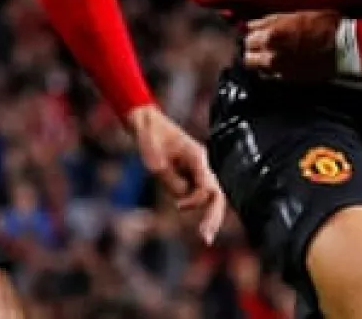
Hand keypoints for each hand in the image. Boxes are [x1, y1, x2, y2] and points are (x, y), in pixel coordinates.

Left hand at [125, 105, 226, 243]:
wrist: (145, 122)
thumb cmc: (150, 134)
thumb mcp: (153, 158)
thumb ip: (168, 179)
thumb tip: (180, 199)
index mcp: (197, 156)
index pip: (207, 185)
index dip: (197, 201)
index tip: (179, 207)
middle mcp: (201, 165)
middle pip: (216, 196)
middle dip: (213, 218)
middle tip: (206, 240)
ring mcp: (196, 171)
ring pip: (200, 197)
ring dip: (191, 204)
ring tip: (184, 202)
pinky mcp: (189, 177)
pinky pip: (189, 193)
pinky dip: (185, 200)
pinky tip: (170, 178)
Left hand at [243, 10, 342, 81]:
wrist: (344, 47)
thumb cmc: (323, 25)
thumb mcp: (295, 15)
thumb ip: (270, 21)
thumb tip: (252, 25)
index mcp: (270, 35)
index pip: (247, 38)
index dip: (251, 35)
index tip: (254, 33)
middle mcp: (271, 55)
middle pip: (247, 56)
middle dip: (251, 50)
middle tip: (259, 44)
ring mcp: (279, 70)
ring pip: (257, 68)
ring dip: (260, 61)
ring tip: (270, 54)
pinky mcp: (289, 80)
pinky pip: (272, 76)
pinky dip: (273, 70)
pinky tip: (283, 62)